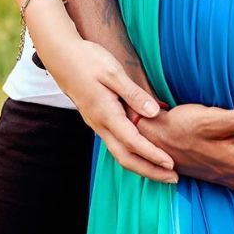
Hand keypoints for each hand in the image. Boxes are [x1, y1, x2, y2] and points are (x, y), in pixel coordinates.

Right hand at [37, 33, 178, 183]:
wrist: (61, 56)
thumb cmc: (87, 60)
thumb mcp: (113, 73)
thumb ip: (134, 94)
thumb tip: (154, 112)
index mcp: (106, 114)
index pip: (133, 143)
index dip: (153, 156)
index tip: (171, 164)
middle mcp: (100, 124)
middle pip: (126, 158)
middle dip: (149, 171)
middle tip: (173, 178)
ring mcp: (97, 123)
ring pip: (120, 152)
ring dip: (141, 164)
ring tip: (162, 169)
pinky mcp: (97, 118)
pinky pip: (116, 143)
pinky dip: (132, 152)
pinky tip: (143, 150)